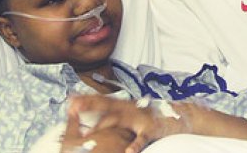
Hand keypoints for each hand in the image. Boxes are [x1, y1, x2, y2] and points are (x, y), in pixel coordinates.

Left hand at [68, 95, 188, 152]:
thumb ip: (115, 114)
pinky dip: (135, 145)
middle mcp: (130, 109)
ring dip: (101, 125)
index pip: (102, 100)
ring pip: (118, 120)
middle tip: (72, 110)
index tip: (69, 99)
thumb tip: (96, 118)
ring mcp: (139, 118)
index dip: (86, 99)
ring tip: (86, 135)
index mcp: (124, 105)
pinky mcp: (151, 129)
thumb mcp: (131, 114)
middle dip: (88, 107)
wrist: (177, 117)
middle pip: (106, 107)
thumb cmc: (150, 118)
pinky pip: (141, 137)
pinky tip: (128, 152)